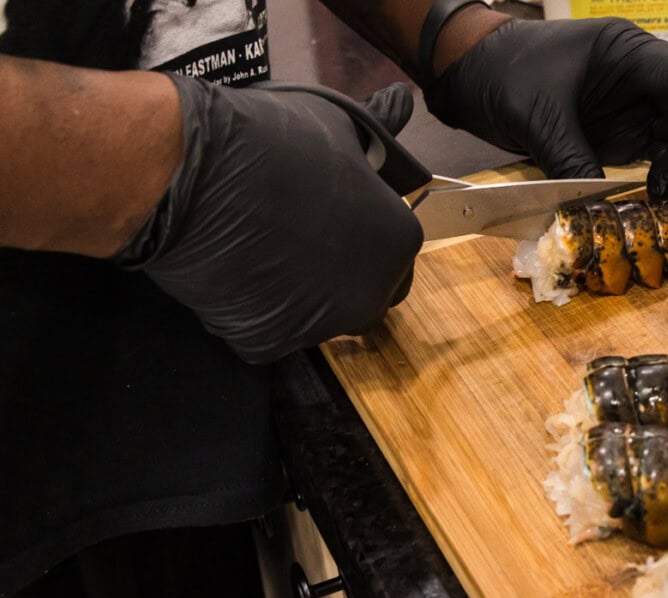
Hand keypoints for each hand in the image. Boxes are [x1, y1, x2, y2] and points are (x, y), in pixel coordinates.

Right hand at [114, 75, 423, 363]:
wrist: (188, 173)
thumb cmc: (270, 139)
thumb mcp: (337, 122)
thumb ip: (378, 132)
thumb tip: (401, 103)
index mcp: (398, 242)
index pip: (393, 247)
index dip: (363, 228)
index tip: (334, 212)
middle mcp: (371, 295)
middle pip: (366, 291)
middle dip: (342, 269)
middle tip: (299, 234)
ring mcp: (320, 327)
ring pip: (319, 315)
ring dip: (302, 292)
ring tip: (261, 247)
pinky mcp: (267, 344)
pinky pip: (268, 329)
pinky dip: (254, 307)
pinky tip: (233, 269)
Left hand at [423, 18, 667, 209]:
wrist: (470, 75)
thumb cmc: (505, 71)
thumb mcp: (539, 115)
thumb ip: (571, 159)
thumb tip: (597, 208)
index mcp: (628, 52)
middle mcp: (640, 79)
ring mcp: (631, 109)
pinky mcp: (617, 136)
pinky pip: (653, 162)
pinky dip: (661, 184)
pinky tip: (659, 205)